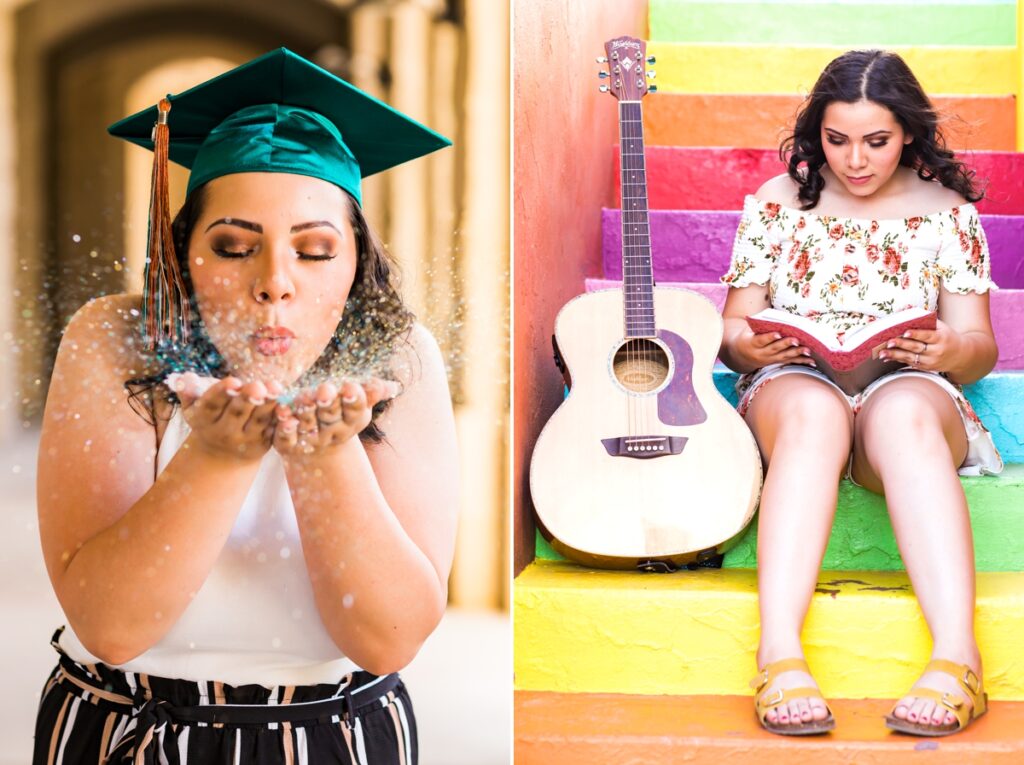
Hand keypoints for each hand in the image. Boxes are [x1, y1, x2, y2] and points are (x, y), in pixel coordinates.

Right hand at [170, 372, 281, 462]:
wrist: (221, 456)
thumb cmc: (208, 420)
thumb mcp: (194, 409)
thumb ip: (188, 392)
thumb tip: (184, 377)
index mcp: (204, 420)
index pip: (211, 405)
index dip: (222, 392)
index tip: (233, 380)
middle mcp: (224, 432)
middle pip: (237, 413)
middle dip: (247, 398)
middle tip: (257, 385)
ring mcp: (245, 440)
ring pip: (258, 420)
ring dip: (268, 404)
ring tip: (276, 388)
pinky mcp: (264, 444)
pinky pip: (274, 428)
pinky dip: (281, 417)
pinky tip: (288, 404)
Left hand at [273, 378, 400, 458]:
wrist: (319, 451)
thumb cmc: (340, 418)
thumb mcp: (358, 407)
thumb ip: (371, 394)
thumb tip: (393, 386)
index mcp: (351, 421)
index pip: (354, 409)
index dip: (353, 399)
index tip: (351, 387)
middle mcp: (332, 432)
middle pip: (330, 415)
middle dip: (328, 402)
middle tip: (325, 389)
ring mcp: (311, 440)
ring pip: (308, 424)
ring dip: (305, 411)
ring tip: (302, 397)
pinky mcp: (289, 446)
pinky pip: (286, 438)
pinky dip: (284, 428)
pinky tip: (281, 414)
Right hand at [733, 327, 816, 369]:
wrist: (741, 355)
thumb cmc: (748, 337)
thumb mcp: (748, 331)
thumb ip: (760, 326)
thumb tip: (777, 318)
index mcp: (751, 344)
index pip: (761, 340)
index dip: (769, 337)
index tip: (778, 333)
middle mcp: (760, 354)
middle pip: (774, 349)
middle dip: (786, 344)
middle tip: (796, 340)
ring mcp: (769, 360)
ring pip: (784, 357)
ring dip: (796, 353)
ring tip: (807, 350)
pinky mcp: (776, 362)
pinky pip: (789, 362)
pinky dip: (801, 361)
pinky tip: (812, 361)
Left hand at [875, 319, 962, 371]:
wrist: (961, 355)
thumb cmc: (946, 336)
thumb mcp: (941, 326)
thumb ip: (925, 319)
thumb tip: (907, 309)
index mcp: (941, 338)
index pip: (927, 336)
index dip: (916, 334)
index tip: (905, 332)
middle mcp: (936, 351)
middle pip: (917, 347)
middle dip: (902, 345)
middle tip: (889, 342)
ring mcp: (931, 361)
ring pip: (911, 358)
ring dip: (895, 355)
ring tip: (882, 353)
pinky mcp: (926, 368)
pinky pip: (910, 363)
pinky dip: (898, 360)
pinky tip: (887, 358)